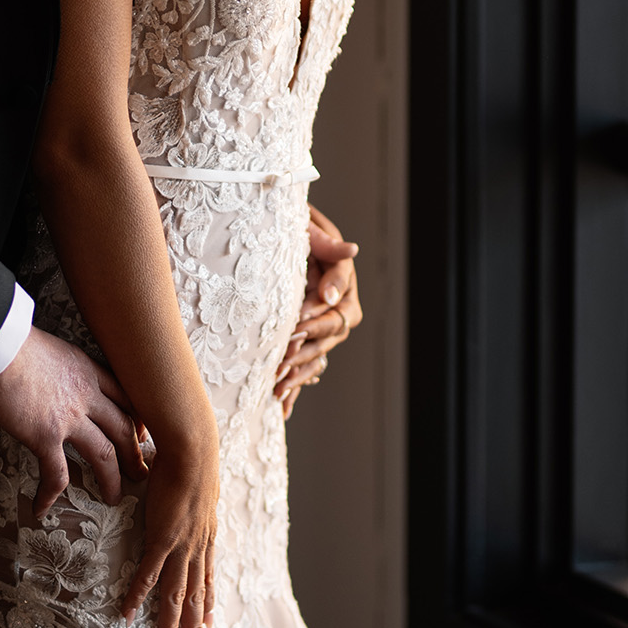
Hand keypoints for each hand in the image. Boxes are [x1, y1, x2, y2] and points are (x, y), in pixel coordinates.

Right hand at [0, 326, 147, 516]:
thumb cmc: (9, 339)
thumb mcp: (47, 345)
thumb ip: (55, 363)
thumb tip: (44, 372)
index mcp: (86, 369)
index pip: (124, 396)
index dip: (136, 418)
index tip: (140, 433)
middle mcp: (85, 394)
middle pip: (123, 428)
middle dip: (135, 453)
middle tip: (140, 471)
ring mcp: (69, 417)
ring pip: (103, 455)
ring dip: (111, 479)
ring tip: (113, 497)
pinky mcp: (45, 436)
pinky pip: (55, 474)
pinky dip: (50, 494)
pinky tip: (42, 508)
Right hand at [120, 417, 219, 627]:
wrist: (194, 446)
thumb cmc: (193, 456)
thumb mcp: (197, 485)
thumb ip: (190, 498)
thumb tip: (181, 494)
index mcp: (206, 536)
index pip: (208, 579)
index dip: (207, 605)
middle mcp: (198, 547)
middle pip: (195, 597)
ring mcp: (181, 546)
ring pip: (176, 596)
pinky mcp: (162, 538)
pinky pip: (148, 575)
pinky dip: (138, 597)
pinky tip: (128, 616)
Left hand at [275, 206, 362, 418]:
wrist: (275, 229)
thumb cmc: (294, 223)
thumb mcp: (310, 226)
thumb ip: (328, 242)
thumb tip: (352, 250)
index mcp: (342, 279)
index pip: (337, 301)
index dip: (321, 311)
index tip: (303, 316)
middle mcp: (335, 304)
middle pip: (331, 333)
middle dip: (308, 346)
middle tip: (286, 355)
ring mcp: (320, 321)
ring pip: (318, 352)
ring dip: (301, 370)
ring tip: (280, 384)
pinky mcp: (302, 334)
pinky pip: (303, 363)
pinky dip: (294, 383)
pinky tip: (282, 405)